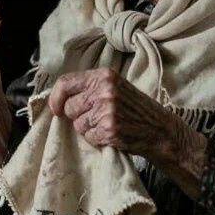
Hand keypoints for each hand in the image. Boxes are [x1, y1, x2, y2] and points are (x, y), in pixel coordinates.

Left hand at [48, 68, 206, 197]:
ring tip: (105, 124)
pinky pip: (88, 137)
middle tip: (95, 117)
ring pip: (77, 124)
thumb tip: (58, 98)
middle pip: (69, 106)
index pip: (66, 82)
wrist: (159, 129)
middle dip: (77, 115)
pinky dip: (96, 139)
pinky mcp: (109, 129)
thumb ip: (89, 87)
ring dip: (87, 128)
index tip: (55, 108)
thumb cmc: (134, 108)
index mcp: (103, 75)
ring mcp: (107, 110)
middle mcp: (104, 90)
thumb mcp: (114, 87)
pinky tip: (110, 134)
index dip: (56, 97)